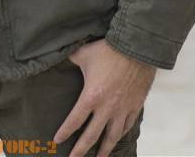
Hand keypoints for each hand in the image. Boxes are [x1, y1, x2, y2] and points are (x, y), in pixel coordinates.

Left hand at [52, 38, 155, 156]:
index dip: (64, 132)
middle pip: (91, 136)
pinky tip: (117, 137)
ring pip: (112, 136)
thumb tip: (61, 56)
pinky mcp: (135, 106)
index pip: (74, 120)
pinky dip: (121, 133)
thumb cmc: (108, 50)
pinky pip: (128, 125)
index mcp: (91, 96)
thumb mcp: (84, 53)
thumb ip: (71, 58)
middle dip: (81, 150)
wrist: (137, 48)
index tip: (57, 141)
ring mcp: (122, 109)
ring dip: (105, 149)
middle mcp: (106, 108)